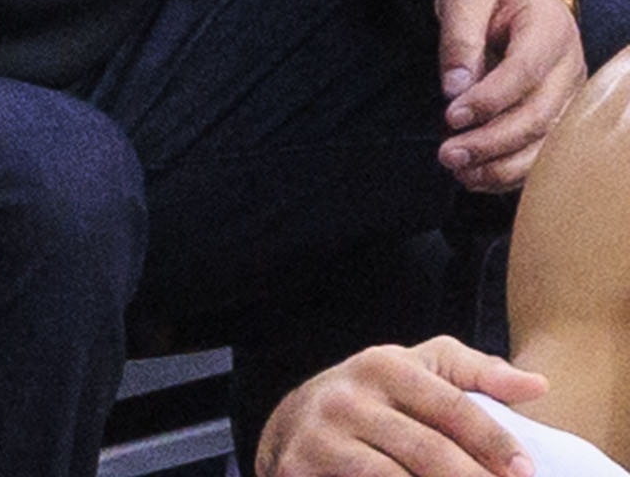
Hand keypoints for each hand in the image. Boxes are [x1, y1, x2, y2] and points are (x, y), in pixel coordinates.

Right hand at [258, 337, 545, 476]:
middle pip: (428, 452)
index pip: (451, 407)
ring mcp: (320, 438)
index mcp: (382, 366)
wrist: (295, 421)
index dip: (494, 443)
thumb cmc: (377, 396)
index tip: (527, 471)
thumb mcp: (420, 369)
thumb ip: (478, 373)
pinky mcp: (300, 469)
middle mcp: (346, 398)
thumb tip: (537, 386)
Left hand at [438, 0, 586, 190]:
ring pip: (546, 141)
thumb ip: (460, 37)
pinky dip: (514, 170)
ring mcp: (569, 93)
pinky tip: (480, 179)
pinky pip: (544, 149)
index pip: (524, 73)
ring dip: (504, 165)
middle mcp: (569, 67)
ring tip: (461, 175)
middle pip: (538, 115)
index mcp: (549, 31)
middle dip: (492, 142)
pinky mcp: (559, 111)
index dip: (489, 100)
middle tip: (447, 156)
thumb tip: (454, 88)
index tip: (451, 116)